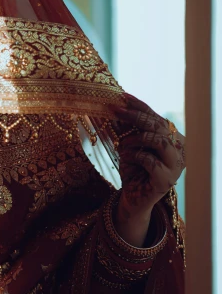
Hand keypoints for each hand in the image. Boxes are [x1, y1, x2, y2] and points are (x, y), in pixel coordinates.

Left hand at [113, 93, 185, 214]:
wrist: (132, 198)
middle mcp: (178, 151)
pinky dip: (134, 155)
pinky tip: (126, 157)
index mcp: (171, 140)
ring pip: (159, 141)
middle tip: (115, 110)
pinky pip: (150, 160)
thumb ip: (128, 128)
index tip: (123, 96)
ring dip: (136, 138)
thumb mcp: (129, 144)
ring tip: (122, 144)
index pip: (157, 117)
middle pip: (159, 126)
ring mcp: (175, 166)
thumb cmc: (133, 170)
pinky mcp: (167, 180)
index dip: (140, 105)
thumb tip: (116, 104)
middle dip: (135, 115)